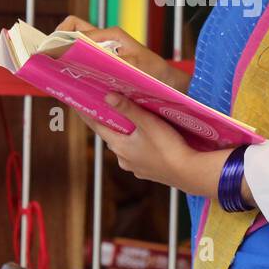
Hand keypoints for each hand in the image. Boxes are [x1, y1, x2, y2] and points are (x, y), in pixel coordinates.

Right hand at [56, 15, 185, 88]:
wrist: (168, 82)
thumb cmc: (156, 71)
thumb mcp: (137, 67)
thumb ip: (116, 62)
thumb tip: (94, 62)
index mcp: (110, 35)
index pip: (76, 29)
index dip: (60, 39)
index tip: (47, 52)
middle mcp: (105, 39)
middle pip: (73, 31)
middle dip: (57, 39)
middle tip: (45, 57)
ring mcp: (104, 50)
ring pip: (77, 46)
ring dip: (65, 54)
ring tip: (53, 69)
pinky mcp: (105, 63)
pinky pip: (85, 60)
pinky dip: (75, 66)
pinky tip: (70, 80)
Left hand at [75, 92, 197, 189]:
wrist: (190, 173)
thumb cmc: (168, 147)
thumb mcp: (148, 123)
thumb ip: (128, 109)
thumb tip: (107, 96)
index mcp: (120, 146)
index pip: (97, 127)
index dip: (88, 114)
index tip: (79, 103)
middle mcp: (123, 159)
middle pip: (111, 136)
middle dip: (109, 123)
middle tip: (107, 107)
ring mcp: (136, 167)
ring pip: (125, 147)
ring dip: (125, 135)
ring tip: (130, 121)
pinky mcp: (149, 172)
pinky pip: (138, 155)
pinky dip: (137, 146)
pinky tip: (147, 140)